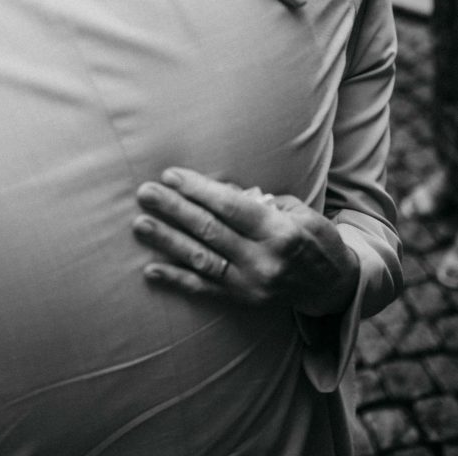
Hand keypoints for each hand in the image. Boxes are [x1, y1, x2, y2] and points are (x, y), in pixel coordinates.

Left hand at [133, 168, 359, 317]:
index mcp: (280, 231)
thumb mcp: (297, 210)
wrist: (334, 286)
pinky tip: (150, 269)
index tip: (170, 174)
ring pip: (201, 259)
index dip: (198, 189)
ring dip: (167, 241)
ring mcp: (252, 284)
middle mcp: (264, 259)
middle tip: (145, 192)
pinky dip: (176, 279)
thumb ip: (259, 202)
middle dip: (174, 209)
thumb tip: (220, 192)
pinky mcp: (244, 301)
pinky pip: (204, 289)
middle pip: (210, 230)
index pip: (230, 206)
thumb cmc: (312, 236)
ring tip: (141, 224)